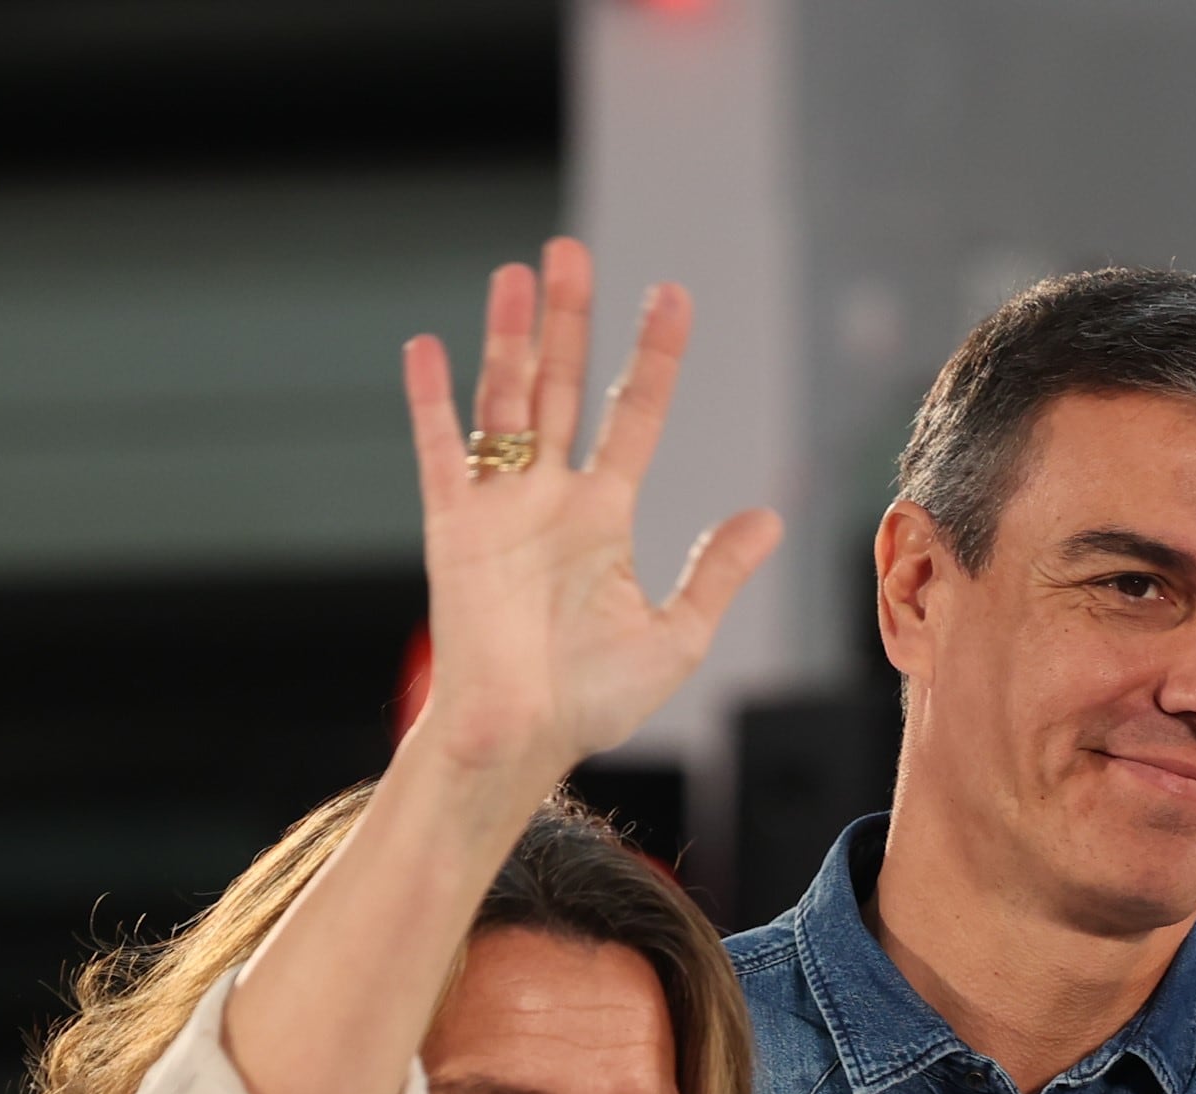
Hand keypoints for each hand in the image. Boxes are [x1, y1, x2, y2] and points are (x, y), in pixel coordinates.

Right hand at [396, 239, 781, 779]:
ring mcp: (500, 507)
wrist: (522, 739)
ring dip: (511, 339)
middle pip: (563, 387)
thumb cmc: (590, 700)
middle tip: (573, 251)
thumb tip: (767, 517)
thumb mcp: (675, 636)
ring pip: (507, 402)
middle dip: (570, 320)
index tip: (672, 296)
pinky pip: (441, 454)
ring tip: (519, 276)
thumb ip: (717, 573)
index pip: (634, 415)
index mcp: (603, 514)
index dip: (654, 356)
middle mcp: (551, 497)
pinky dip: (433, 403)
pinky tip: (429, 350)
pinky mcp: (455, 529)